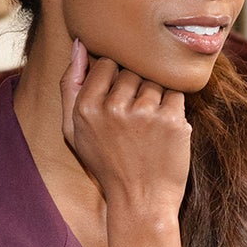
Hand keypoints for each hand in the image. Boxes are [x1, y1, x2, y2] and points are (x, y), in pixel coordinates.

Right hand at [58, 35, 190, 219]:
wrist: (140, 202)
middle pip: (133, 69)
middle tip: (134, 120)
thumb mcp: (74, 130)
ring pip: (155, 80)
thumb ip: (70, 85)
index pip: (106, 62)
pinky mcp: (172, 121)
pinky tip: (165, 130)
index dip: (115, 78)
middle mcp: (113, 108)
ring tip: (149, 127)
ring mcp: (145, 114)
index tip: (118, 100)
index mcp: (86, 107)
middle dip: (136, 87)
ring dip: (156, 96)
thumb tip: (78, 44)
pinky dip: (174, 107)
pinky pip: (177, 93)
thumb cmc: (106, 164)